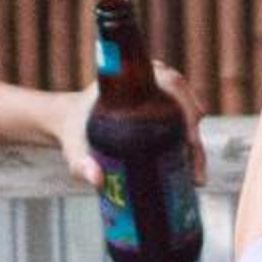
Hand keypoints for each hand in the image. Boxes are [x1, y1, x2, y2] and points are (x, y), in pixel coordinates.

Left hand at [45, 67, 207, 187]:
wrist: (66, 120)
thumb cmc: (71, 133)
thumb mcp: (75, 150)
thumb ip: (82, 164)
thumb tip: (98, 180)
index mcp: (131, 81)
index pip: (170, 82)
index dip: (187, 106)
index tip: (191, 136)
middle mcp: (145, 82)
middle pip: (182, 96)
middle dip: (194, 130)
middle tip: (195, 165)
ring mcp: (152, 91)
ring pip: (184, 107)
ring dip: (194, 137)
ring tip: (196, 174)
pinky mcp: (154, 105)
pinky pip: (178, 114)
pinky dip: (187, 136)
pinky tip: (191, 164)